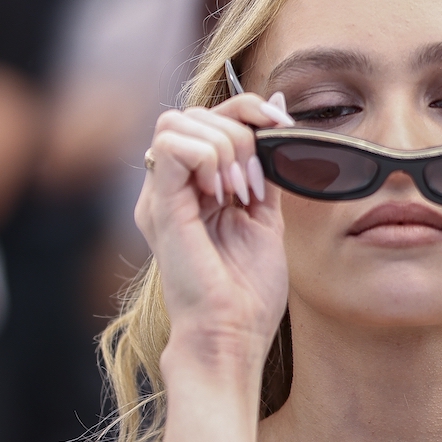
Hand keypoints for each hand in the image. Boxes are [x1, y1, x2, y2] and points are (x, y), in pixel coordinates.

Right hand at [135, 90, 294, 373]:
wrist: (233, 334)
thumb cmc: (248, 290)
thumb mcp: (266, 213)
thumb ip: (266, 164)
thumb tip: (275, 107)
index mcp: (192, 188)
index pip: (209, 117)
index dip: (248, 110)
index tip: (283, 128)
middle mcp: (170, 188)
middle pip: (194, 113)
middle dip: (240, 131)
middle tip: (256, 184)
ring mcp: (161, 196)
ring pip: (179, 121)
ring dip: (226, 146)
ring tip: (240, 192)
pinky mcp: (158, 206)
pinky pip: (171, 145)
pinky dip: (208, 157)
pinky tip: (223, 193)